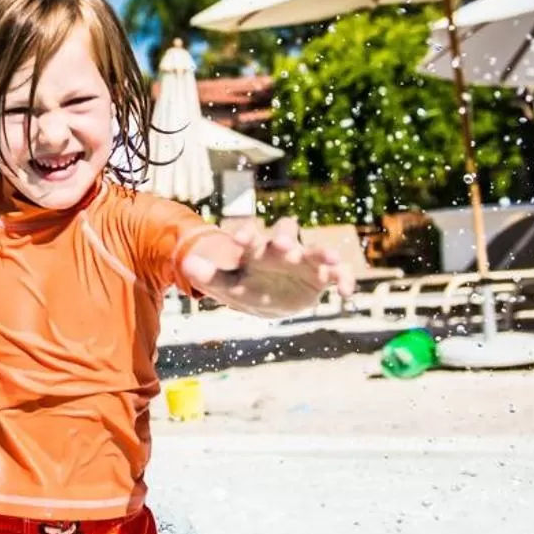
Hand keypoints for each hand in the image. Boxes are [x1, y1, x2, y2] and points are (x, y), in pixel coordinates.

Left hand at [206, 218, 354, 315]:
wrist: (266, 301)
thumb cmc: (244, 287)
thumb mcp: (225, 285)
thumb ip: (208, 276)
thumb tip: (186, 265)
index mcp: (255, 250)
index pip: (250, 236)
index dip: (246, 235)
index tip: (238, 240)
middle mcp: (281, 250)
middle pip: (287, 232)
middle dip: (286, 237)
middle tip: (284, 246)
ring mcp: (303, 261)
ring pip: (316, 250)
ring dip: (324, 252)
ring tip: (333, 258)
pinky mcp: (320, 276)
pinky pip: (337, 274)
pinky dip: (344, 280)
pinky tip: (347, 294)